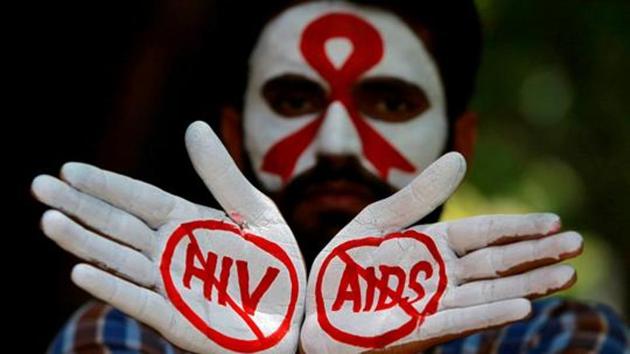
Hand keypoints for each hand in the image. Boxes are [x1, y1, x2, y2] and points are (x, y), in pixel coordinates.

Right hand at [32, 121, 305, 353]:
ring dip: (84, 241)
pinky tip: (81, 271)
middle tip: (38, 186)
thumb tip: (193, 126)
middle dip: (79, 206)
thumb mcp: (255, 211)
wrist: (294, 315)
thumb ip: (222, 175)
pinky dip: (112, 287)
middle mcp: (170, 251)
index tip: (69, 169)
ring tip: (50, 220)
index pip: (138, 198)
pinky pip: (140, 300)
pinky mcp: (177, 317)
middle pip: (117, 225)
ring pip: (118, 259)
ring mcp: (170, 284)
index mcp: (186, 222)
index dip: (105, 184)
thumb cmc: (275, 263)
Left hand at [300, 153, 581, 353]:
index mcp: (430, 248)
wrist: (312, 311)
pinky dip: (489, 313)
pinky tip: (521, 306)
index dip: (517, 228)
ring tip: (566, 275)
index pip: (482, 234)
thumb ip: (417, 196)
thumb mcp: (376, 222)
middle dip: (536, 255)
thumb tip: (459, 157)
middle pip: (496, 263)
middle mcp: (439, 278)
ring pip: (487, 293)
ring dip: (527, 285)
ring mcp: (432, 305)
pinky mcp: (416, 330)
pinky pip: (457, 320)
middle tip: (577, 245)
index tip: (553, 221)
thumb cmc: (342, 270)